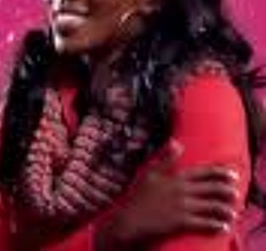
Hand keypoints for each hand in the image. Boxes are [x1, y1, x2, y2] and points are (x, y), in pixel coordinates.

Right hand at [97, 141, 238, 247]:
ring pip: (211, 207)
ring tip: (233, 212)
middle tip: (236, 192)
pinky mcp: (181, 222)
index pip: (203, 172)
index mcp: (175, 177)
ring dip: (225, 209)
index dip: (219, 172)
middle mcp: (182, 190)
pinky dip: (216, 225)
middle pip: (211, 188)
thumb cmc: (139, 195)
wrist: (131, 218)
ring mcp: (182, 206)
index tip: (232, 173)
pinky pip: (204, 224)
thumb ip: (166, 157)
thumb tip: (176, 142)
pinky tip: (223, 227)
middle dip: (227, 190)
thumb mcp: (150, 172)